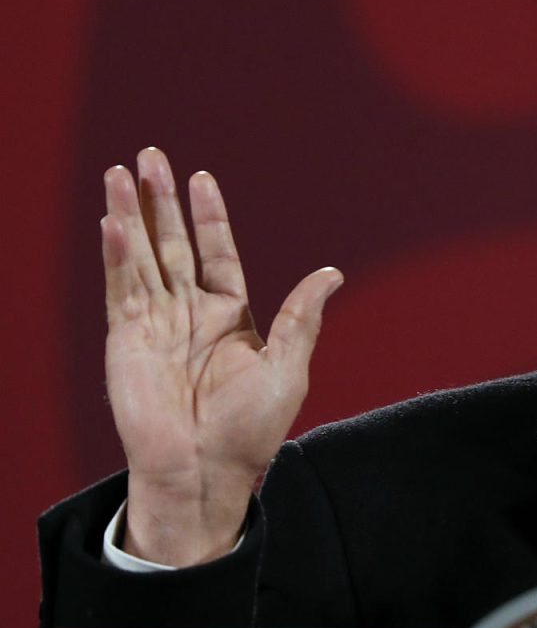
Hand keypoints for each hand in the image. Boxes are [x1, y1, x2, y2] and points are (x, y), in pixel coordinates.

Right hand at [103, 147, 341, 566]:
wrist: (206, 472)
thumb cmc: (251, 429)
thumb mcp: (288, 367)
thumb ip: (301, 316)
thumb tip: (332, 272)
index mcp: (230, 316)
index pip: (217, 253)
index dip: (208, 216)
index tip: (201, 178)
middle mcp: (189, 314)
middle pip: (173, 244)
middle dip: (161, 201)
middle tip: (150, 156)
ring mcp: (155, 325)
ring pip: (142, 257)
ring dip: (130, 215)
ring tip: (120, 172)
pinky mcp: (127, 341)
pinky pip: (122, 289)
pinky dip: (118, 256)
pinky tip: (113, 223)